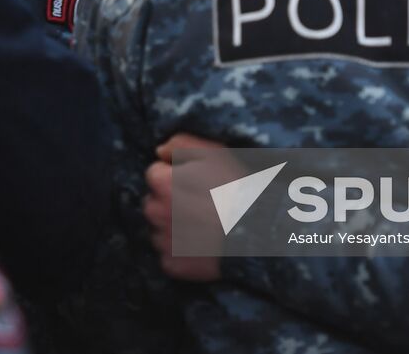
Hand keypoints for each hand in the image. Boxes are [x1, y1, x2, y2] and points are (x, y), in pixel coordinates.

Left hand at [143, 133, 246, 281]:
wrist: (254, 229)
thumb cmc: (234, 188)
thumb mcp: (212, 152)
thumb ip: (180, 144)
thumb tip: (159, 151)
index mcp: (162, 184)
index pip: (155, 174)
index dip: (174, 175)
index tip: (194, 182)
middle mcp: (155, 212)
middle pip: (153, 202)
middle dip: (169, 202)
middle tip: (198, 203)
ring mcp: (162, 241)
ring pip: (159, 230)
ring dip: (173, 227)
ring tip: (201, 225)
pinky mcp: (172, 264)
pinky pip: (168, 255)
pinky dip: (179, 251)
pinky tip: (199, 245)